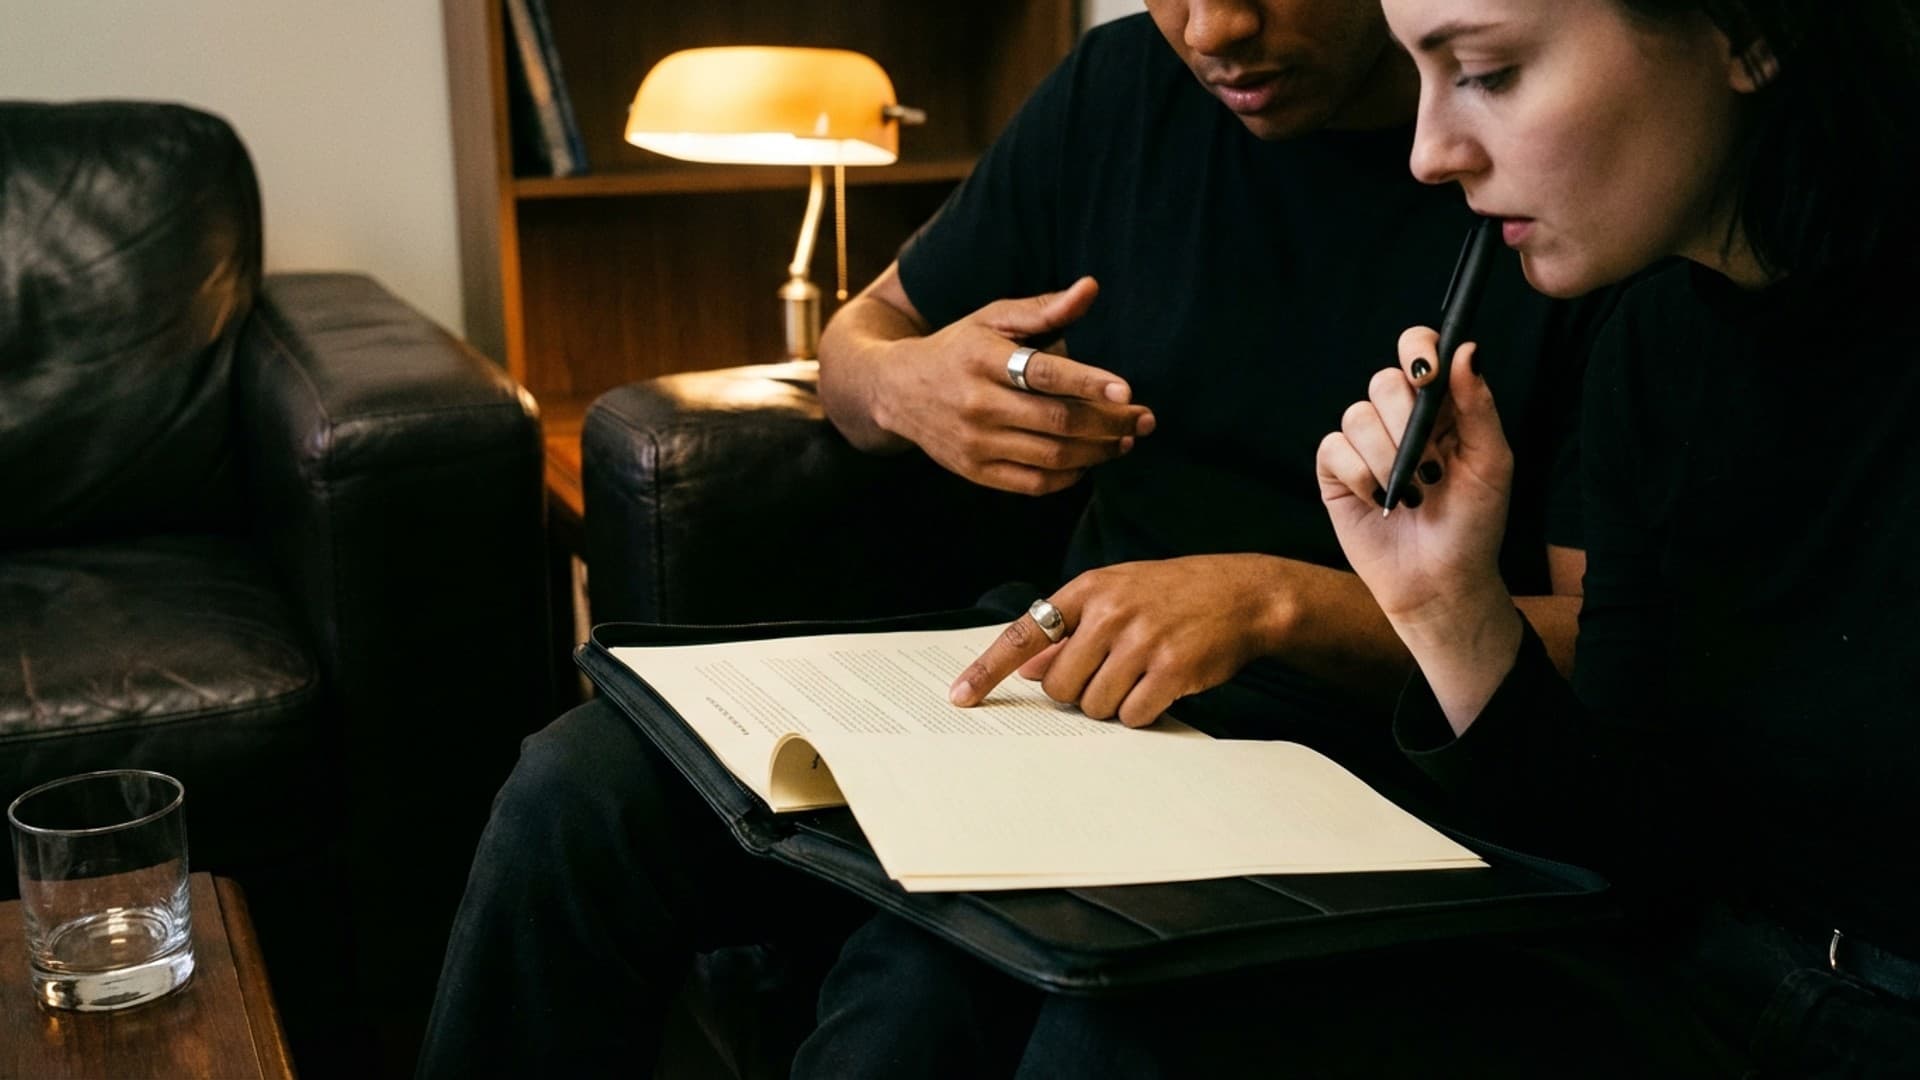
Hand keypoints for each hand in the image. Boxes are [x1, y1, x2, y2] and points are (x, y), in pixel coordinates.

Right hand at [872, 277, 1155, 494]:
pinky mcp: (975, 472)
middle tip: (1144, 418)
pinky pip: (1034, 483)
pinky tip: (1088, 460)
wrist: (895, 391)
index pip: (1043, 374)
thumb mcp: (992, 319)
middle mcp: (977, 404)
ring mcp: (975, 443)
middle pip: (1056, 421)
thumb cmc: (957, 348)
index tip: (1126, 390)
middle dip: (1109, 422)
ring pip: (1052, 456)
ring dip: (1098, 451)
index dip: (1088, 383)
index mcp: (982, 359)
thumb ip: (1044, 309)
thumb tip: (1091, 288)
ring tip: (1125, 439)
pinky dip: (1069, 475)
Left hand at [947, 555, 1301, 727]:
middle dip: (1078, 693)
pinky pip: (1133, 716)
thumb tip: (1029, 669)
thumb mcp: (1117, 594)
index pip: (1024, 635)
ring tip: (1141, 675)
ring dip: (1114, 704)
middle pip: (1059, 686)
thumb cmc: (1174, 595)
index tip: (961, 697)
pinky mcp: (1171, 669)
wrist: (1243, 594)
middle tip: (1111, 674)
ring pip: (1094, 706)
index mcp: (1088, 591)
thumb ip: (1071, 627)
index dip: (989, 669)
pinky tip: (1162, 688)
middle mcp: (1110, 613)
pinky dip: (1143, 712)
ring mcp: (1140, 641)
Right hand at [1316, 327, 1523, 726]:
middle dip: (1407, 421)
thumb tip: (1466, 349)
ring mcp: (1364, 444)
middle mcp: (1399, 418)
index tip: (1428, 375)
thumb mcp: (1492, 463)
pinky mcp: (1336, 472)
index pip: (1420, 351)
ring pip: (1358, 415)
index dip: (1418, 351)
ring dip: (1388, 459)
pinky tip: (1379, 501)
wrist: (1442, 581)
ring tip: (1411, 493)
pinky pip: (1334, 448)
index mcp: (1440, 407)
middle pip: (1384, 380)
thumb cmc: (1474, 525)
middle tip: (1430, 465)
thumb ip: (1478, 405)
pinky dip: (1359, 476)